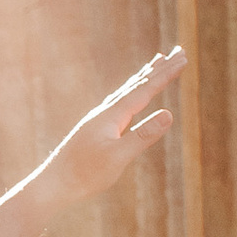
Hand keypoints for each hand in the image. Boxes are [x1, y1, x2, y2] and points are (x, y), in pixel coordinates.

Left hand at [44, 46, 185, 202]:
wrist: (53, 184)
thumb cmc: (85, 174)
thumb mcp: (118, 157)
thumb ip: (143, 136)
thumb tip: (168, 114)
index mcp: (112, 115)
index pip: (144, 89)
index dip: (165, 74)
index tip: (183, 58)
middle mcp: (105, 112)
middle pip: (137, 84)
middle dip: (160, 68)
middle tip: (179, 51)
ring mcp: (99, 119)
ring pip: (126, 91)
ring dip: (145, 76)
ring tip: (158, 62)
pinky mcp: (95, 129)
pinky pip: (119, 103)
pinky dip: (131, 92)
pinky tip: (130, 96)